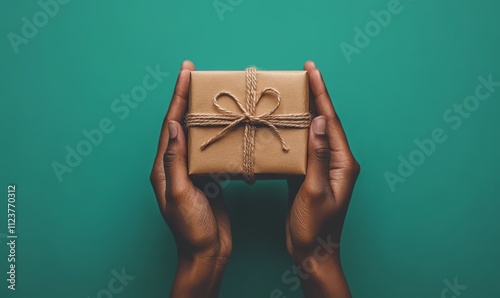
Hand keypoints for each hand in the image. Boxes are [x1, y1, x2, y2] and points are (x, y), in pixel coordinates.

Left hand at [150, 61, 231, 297]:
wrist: (207, 253)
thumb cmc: (193, 229)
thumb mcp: (182, 194)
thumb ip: (176, 160)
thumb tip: (173, 125)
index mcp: (164, 168)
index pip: (170, 124)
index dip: (177, 97)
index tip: (186, 73)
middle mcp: (175, 166)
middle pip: (180, 124)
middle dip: (187, 98)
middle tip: (196, 74)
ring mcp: (191, 172)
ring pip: (195, 135)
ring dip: (202, 113)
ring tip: (211, 94)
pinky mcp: (207, 179)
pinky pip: (209, 150)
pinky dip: (216, 134)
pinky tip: (225, 126)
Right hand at [286, 61, 359, 297]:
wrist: (311, 253)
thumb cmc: (315, 228)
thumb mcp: (315, 191)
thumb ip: (318, 155)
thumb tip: (321, 121)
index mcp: (343, 163)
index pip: (332, 121)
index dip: (321, 94)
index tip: (311, 71)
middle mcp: (336, 161)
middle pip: (325, 122)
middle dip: (315, 97)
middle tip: (303, 73)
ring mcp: (323, 168)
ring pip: (313, 133)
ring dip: (304, 112)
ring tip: (292, 92)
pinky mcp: (310, 175)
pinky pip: (303, 147)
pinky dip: (294, 132)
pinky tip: (284, 123)